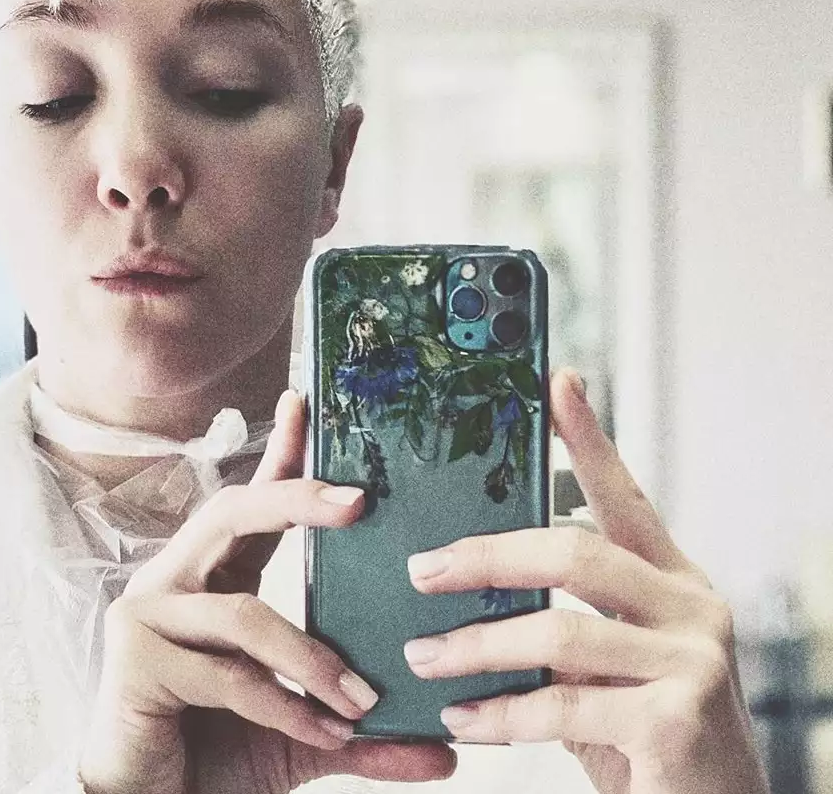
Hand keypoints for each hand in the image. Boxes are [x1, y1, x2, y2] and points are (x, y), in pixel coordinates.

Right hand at [79, 389, 455, 793]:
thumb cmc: (214, 755)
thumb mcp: (302, 737)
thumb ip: (364, 736)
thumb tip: (448, 751)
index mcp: (212, 578)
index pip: (250, 501)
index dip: (277, 453)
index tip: (304, 403)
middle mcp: (174, 580)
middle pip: (233, 513)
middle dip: (294, 498)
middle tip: (358, 502)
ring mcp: (148, 614)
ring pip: (243, 611)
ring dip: (311, 659)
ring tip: (362, 701)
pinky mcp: (135, 657)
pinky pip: (229, 672)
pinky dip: (284, 704)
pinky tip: (323, 733)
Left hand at [402, 368, 770, 793]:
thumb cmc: (646, 731)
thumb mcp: (612, 661)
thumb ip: (567, 614)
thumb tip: (468, 573)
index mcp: (673, 579)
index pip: (624, 494)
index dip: (587, 436)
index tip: (554, 381)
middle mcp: (692, 605)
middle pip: (574, 549)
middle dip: (485, 556)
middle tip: (420, 571)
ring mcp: (693, 661)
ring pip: (558, 629)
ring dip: (476, 645)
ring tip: (422, 657)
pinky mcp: (677, 721)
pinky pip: (564, 704)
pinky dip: (500, 714)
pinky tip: (461, 718)